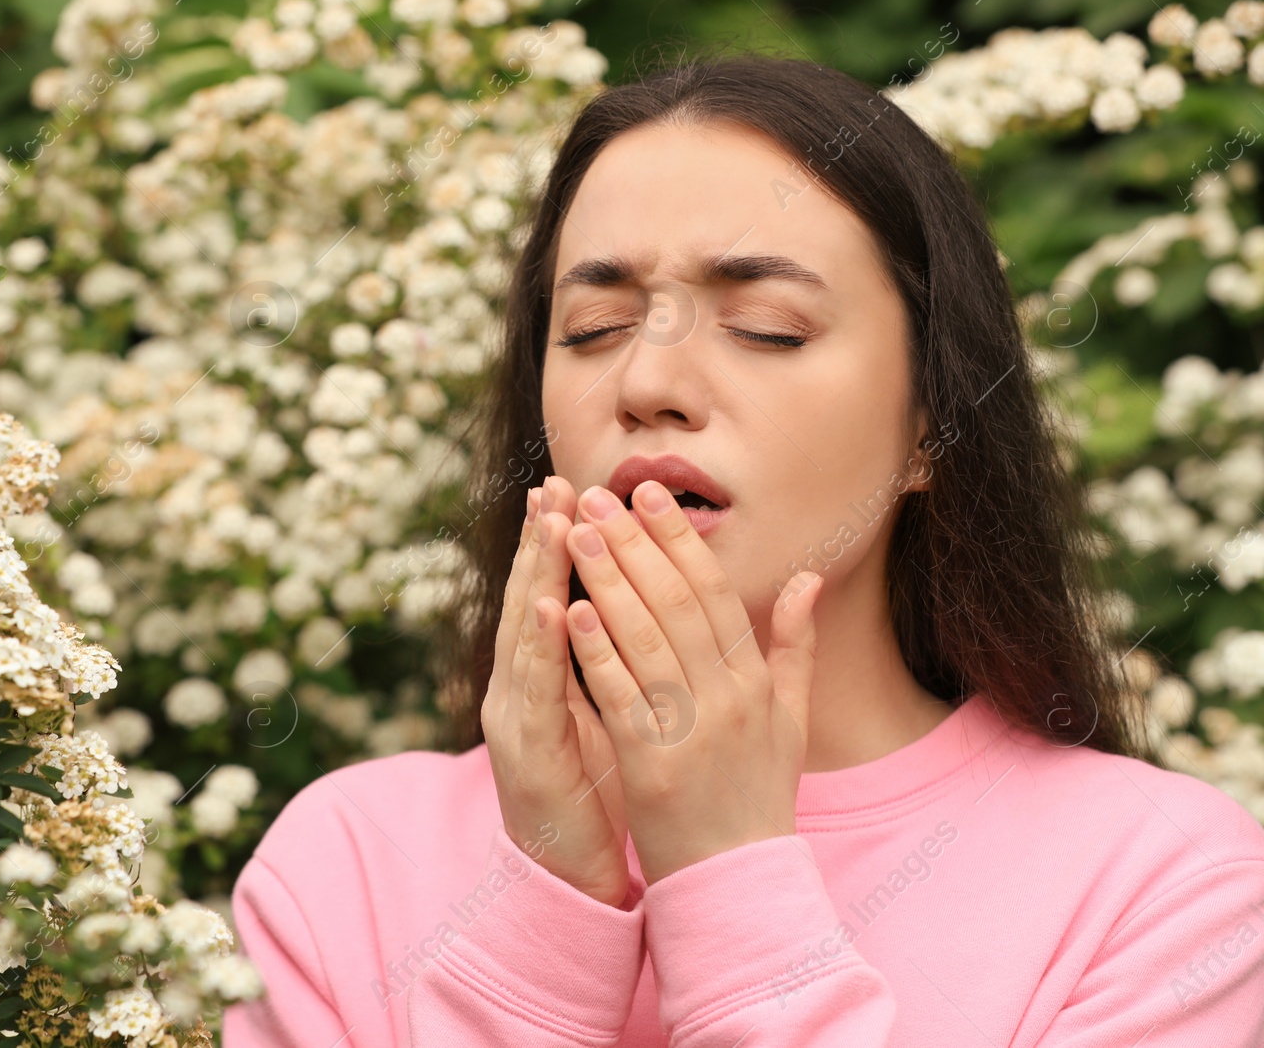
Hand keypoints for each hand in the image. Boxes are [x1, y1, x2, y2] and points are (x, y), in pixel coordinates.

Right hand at [480, 476, 630, 907]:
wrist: (568, 873)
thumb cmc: (592, 791)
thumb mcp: (607, 715)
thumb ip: (617, 662)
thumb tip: (632, 611)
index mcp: (543, 679)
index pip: (554, 597)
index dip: (562, 546)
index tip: (578, 491)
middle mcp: (520, 689)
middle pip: (531, 602)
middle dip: (544, 542)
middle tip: (556, 484)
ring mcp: (516, 718)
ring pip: (525, 634)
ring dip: (537, 575)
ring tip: (551, 522)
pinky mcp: (527, 752)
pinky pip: (536, 692)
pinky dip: (541, 646)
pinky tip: (551, 607)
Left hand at [559, 479, 821, 884]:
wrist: (738, 883)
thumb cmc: (756, 796)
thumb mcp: (790, 720)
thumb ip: (795, 646)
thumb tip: (807, 578)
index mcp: (755, 681)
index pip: (714, 591)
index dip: (679, 537)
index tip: (648, 493)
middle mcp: (728, 697)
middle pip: (676, 601)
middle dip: (633, 542)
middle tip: (597, 496)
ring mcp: (691, 730)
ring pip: (644, 636)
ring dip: (606, 578)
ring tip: (576, 532)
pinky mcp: (653, 765)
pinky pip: (620, 694)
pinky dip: (595, 649)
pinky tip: (568, 609)